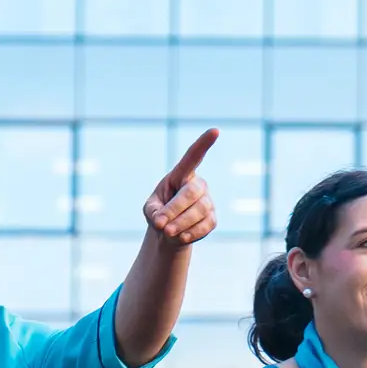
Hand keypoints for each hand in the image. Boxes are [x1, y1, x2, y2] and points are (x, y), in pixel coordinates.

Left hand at [142, 128, 218, 249]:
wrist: (169, 232)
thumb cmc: (159, 213)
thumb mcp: (150, 209)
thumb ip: (154, 212)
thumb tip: (162, 222)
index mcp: (182, 175)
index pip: (193, 157)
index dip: (204, 144)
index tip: (216, 131)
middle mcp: (198, 185)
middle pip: (191, 193)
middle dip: (175, 209)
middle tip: (160, 225)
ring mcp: (207, 202)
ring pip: (199, 210)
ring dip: (181, 223)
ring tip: (167, 232)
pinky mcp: (212, 219)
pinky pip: (205, 225)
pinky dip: (191, 232)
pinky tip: (181, 237)